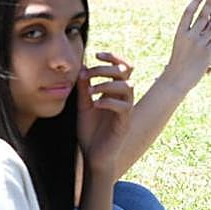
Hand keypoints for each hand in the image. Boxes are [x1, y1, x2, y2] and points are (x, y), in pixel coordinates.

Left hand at [76, 54, 134, 179]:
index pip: (122, 67)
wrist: (93, 155)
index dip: (113, 58)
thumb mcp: (83, 106)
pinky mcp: (124, 123)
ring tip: (91, 90)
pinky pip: (123, 107)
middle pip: (126, 72)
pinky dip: (109, 102)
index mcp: (114, 92)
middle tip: (89, 73)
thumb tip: (82, 68)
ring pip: (127, 87)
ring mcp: (126, 110)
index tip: (97, 54)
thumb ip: (84, 89)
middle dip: (107, 68)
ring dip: (107, 84)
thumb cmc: (89, 131)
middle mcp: (123, 98)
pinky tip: (95, 105)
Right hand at [164, 0, 210, 92]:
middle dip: (210, 2)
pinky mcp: (207, 51)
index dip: (196, 1)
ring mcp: (199, 43)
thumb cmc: (178, 62)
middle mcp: (189, 36)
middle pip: (202, 15)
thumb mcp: (181, 44)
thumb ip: (190, 34)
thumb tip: (202, 22)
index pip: (188, 12)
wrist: (177, 78)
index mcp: (180, 33)